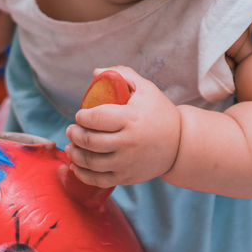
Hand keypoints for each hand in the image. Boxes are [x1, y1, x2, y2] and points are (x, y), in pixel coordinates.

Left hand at [64, 67, 180, 187]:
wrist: (180, 144)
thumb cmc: (160, 113)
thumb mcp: (146, 89)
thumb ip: (122, 75)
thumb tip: (95, 72)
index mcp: (131, 119)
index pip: (95, 118)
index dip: (82, 117)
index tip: (80, 115)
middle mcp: (128, 143)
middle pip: (90, 141)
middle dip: (75, 134)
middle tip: (71, 129)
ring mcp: (126, 163)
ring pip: (91, 162)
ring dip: (75, 154)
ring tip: (71, 146)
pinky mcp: (127, 177)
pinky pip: (98, 180)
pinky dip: (83, 174)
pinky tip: (76, 166)